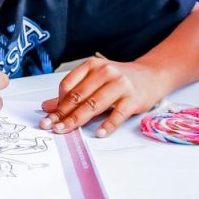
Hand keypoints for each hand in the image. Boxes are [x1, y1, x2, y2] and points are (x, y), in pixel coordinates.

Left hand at [39, 58, 166, 137]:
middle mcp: (105, 72)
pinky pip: (117, 114)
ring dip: (77, 119)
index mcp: (92, 66)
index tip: (49, 116)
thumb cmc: (119, 79)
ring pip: (94, 104)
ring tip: (65, 130)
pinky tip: (99, 133)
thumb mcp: (94, 80)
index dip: (57, 102)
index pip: (68, 84)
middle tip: (50, 126)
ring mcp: (120, 85)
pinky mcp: (133, 99)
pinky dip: (108, 125)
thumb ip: (71, 93)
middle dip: (62, 113)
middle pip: (78, 96)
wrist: (151, 76)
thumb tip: (47, 106)